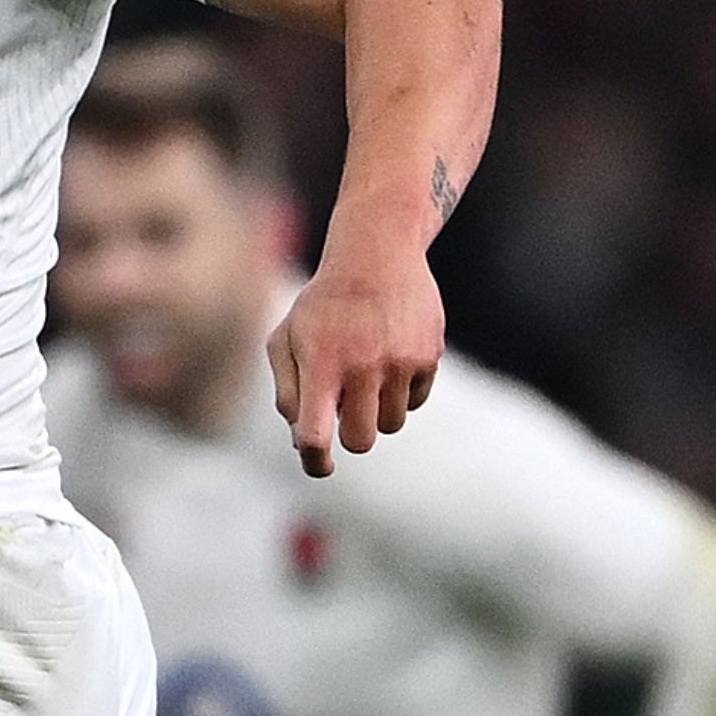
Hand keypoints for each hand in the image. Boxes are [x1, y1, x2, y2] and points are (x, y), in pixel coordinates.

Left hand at [267, 244, 443, 470]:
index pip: (317, 435)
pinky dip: (401, 391)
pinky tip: (389, 355)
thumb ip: (288, 393)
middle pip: (361, 441)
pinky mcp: (429, 355)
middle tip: (344, 406)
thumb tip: (303, 442)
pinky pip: (415, 401)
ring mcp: (401, 361)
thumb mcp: (286, 338)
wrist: (377, 250)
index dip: (316, 461)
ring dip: (377, 410)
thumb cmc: (322, 304)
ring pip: (391, 424)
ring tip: (366, 371)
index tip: (320, 465)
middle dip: (350, 432)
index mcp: (322, 362)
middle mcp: (364, 364)